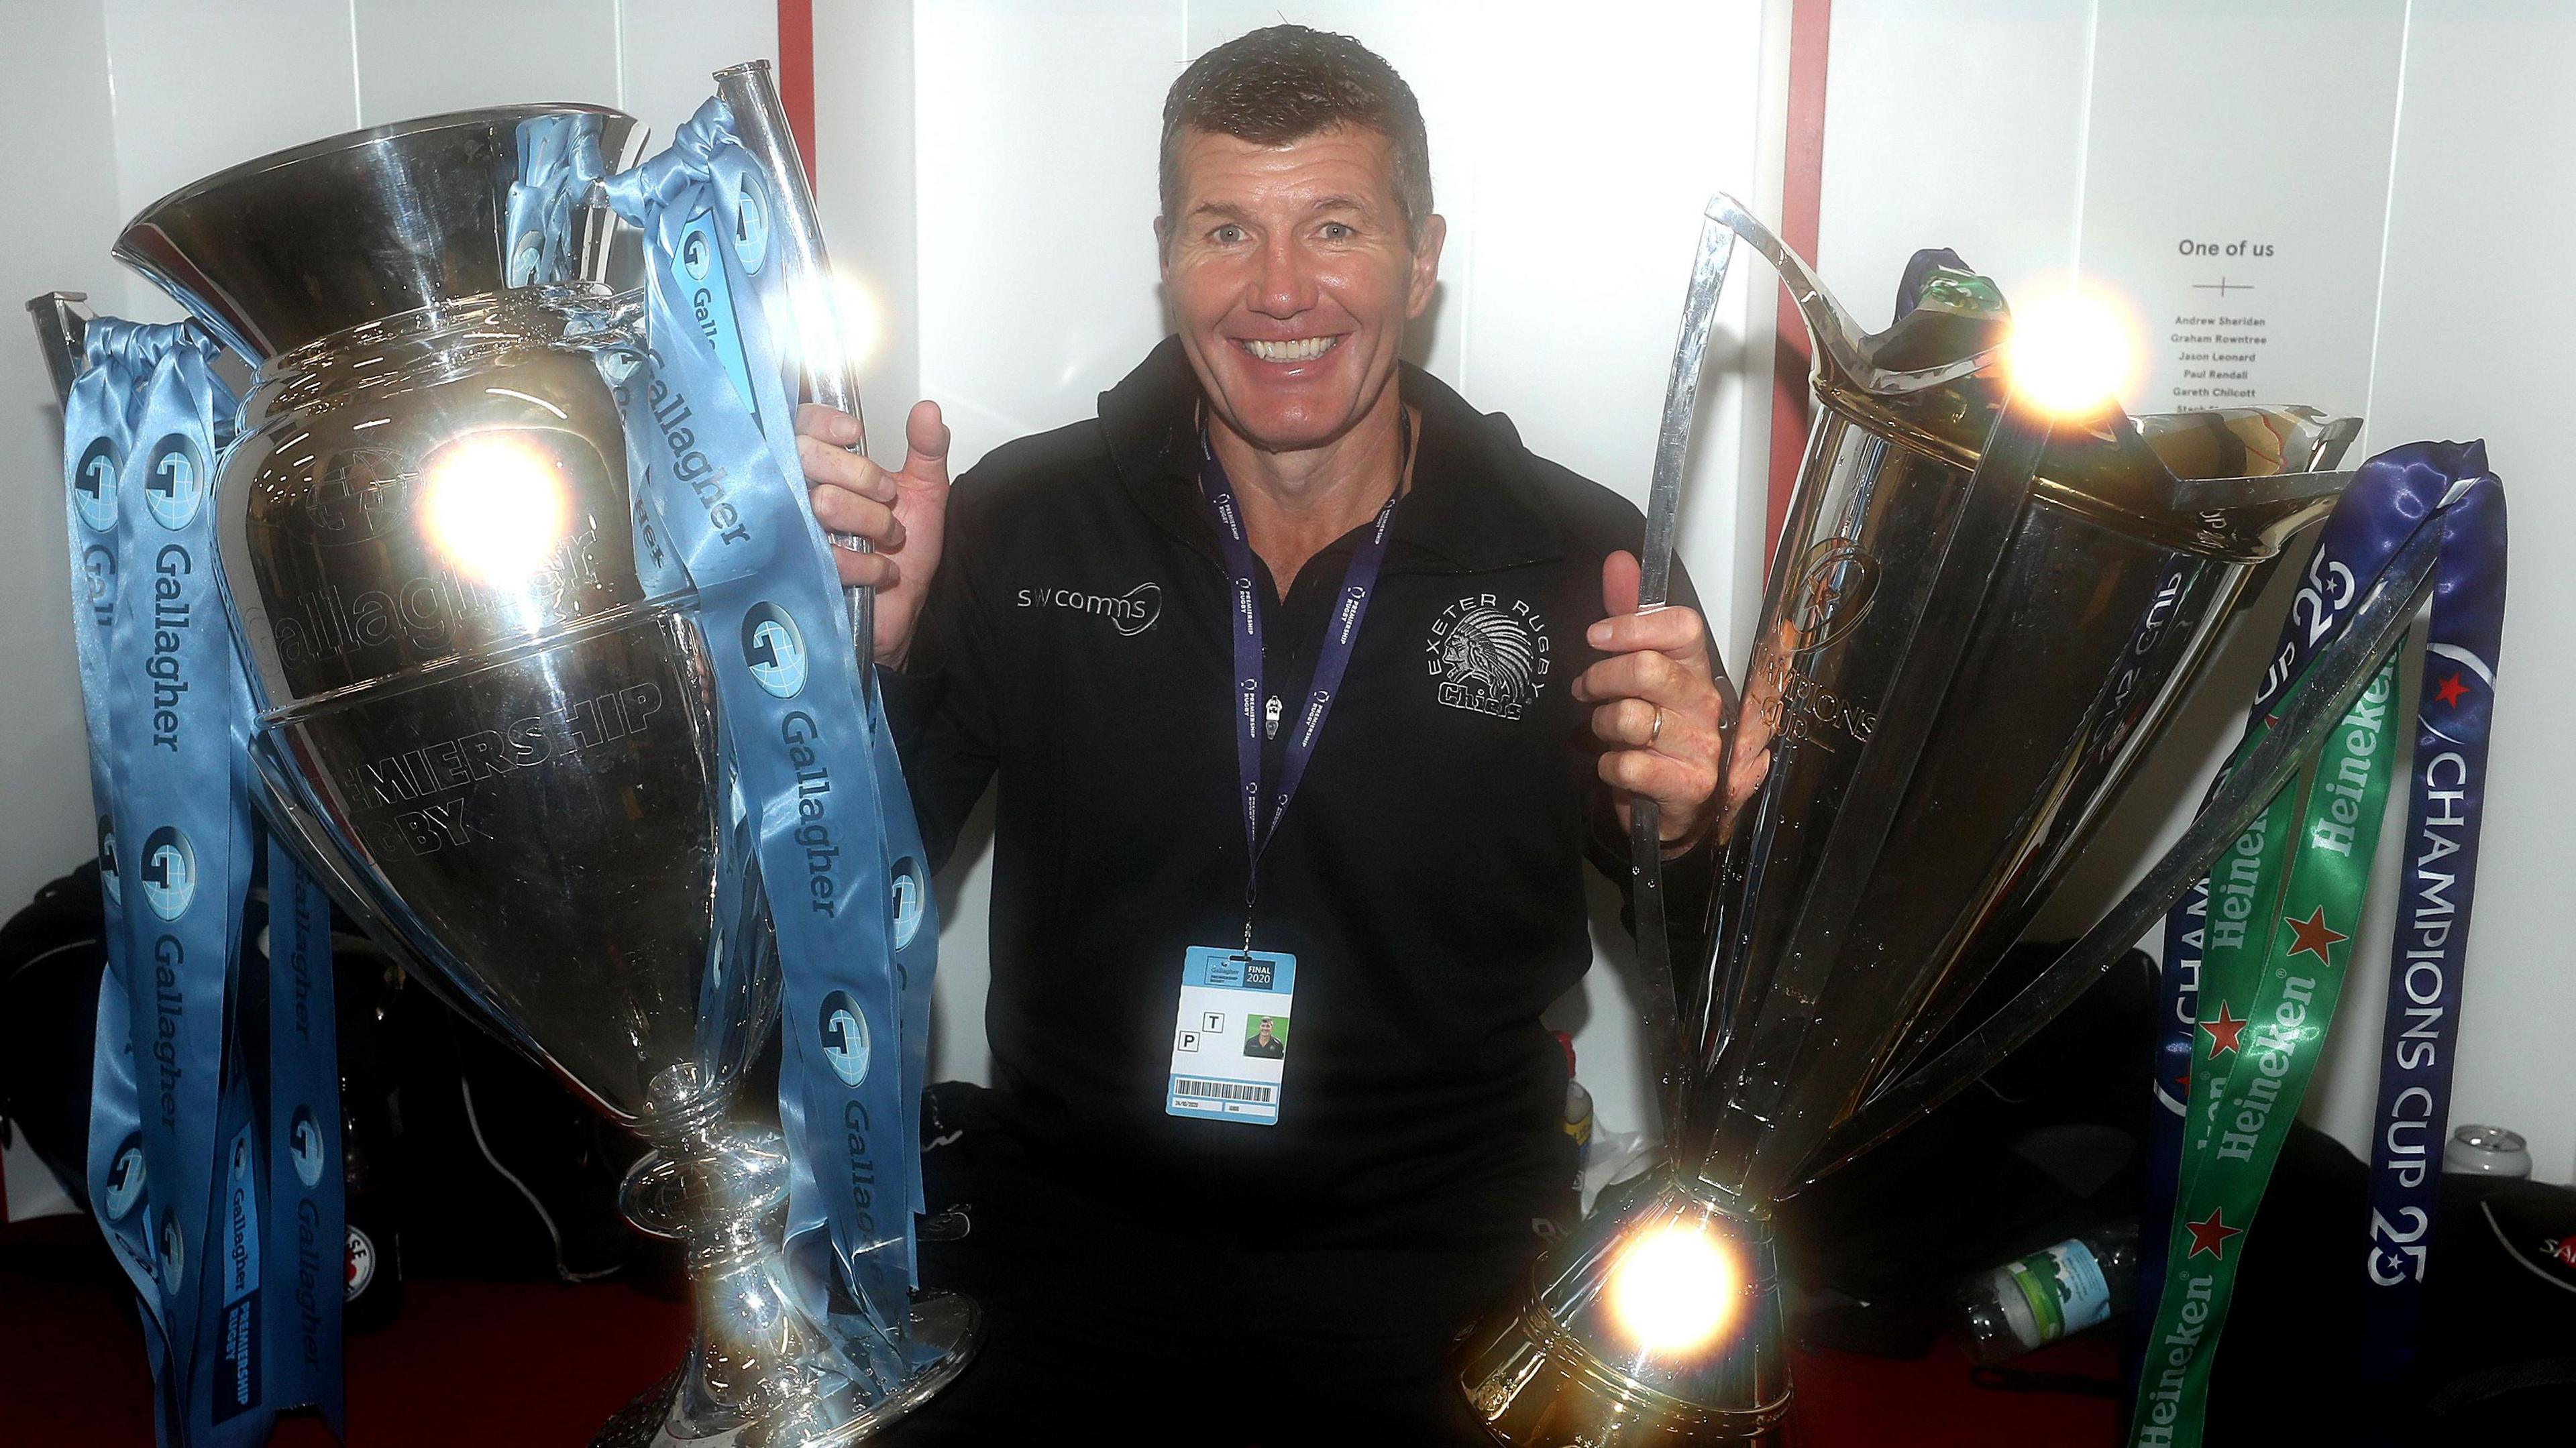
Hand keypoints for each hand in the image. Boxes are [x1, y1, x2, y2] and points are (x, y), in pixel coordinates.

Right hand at [799, 400, 950, 667]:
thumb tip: (928, 411)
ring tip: (890, 538)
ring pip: (822, 502)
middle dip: (862, 475)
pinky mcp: (803, 571)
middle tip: (887, 497)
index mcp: (827, 469)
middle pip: (807, 457)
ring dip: (872, 521)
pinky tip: (883, 570)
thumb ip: (928, 450)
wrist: (905, 607)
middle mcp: (803, 494)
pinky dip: (871, 564)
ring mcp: (798, 533)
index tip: (855, 435)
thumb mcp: (926, 492)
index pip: (802, 425)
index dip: (823, 423)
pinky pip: (830, 553)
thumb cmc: (906, 550)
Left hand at [1571, 550, 1731, 851]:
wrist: (1672, 807)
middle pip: (1648, 669)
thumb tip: (1620, 562)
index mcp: (1697, 669)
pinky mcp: (1689, 785)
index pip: (1683, 627)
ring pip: (1631, 717)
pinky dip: (1608, 766)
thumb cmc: (1656, 735)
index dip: (1634, 625)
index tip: (1598, 635)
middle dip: (1600, 677)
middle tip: (1586, 689)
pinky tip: (1616, 766)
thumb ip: (1627, 616)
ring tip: (1605, 731)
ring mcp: (1702, 746)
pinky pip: (1628, 764)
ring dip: (1602, 724)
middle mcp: (1706, 703)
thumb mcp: (1639, 671)